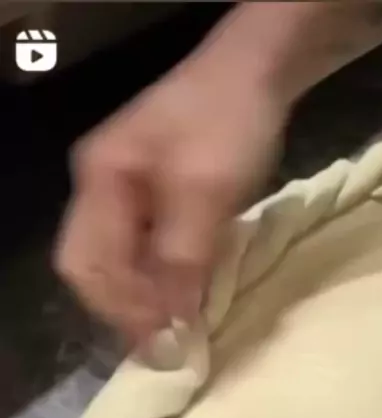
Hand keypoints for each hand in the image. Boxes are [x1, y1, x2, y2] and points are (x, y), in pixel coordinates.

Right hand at [54, 53, 287, 344]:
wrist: (259, 73)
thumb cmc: (229, 122)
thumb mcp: (206, 189)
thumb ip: (183, 255)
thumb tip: (173, 321)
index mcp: (101, 180)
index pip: (86, 263)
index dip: (119, 308)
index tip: (160, 339)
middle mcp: (102, 190)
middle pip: (94, 269)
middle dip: (127, 309)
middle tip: (166, 343)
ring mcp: (126, 194)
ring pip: (121, 266)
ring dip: (146, 301)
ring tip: (178, 330)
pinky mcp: (155, 201)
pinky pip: (146, 254)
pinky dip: (164, 283)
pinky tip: (187, 300)